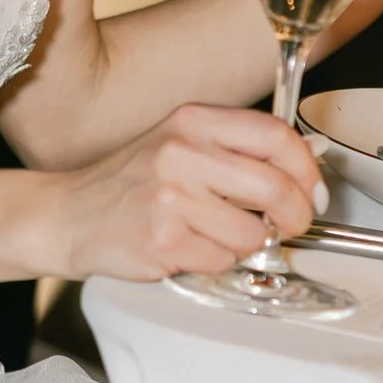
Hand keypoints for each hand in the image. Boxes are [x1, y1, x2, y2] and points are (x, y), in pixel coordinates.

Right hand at [48, 101, 323, 283]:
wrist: (69, 215)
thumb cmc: (132, 183)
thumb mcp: (183, 145)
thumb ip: (244, 147)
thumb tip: (314, 152)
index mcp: (192, 120)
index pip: (275, 135)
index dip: (306, 168)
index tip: (313, 191)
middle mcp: (181, 151)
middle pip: (274, 186)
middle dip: (294, 215)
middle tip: (290, 226)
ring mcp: (170, 196)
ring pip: (251, 233)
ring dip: (243, 244)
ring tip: (211, 234)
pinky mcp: (162, 239)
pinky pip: (221, 261)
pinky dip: (212, 262)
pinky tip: (186, 248)